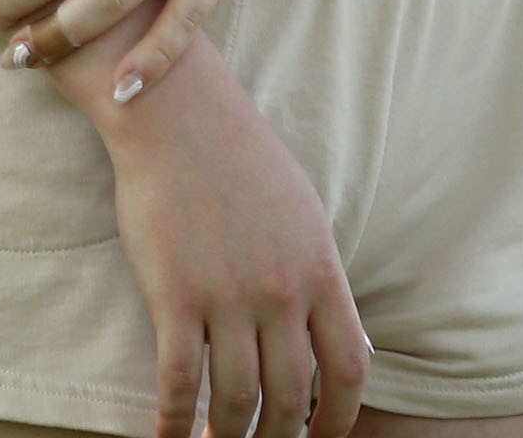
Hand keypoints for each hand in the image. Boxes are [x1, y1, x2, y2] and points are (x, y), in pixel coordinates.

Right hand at [100, 48, 367, 437]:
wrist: (177, 115)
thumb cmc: (237, 158)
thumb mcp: (301, 213)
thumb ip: (315, 275)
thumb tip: (328, 333)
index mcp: (320, 271)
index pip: (348, 369)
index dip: (338, 419)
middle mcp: (282, 291)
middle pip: (291, 396)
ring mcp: (228, 296)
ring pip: (237, 400)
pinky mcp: (174, 296)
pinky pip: (179, 381)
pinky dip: (174, 422)